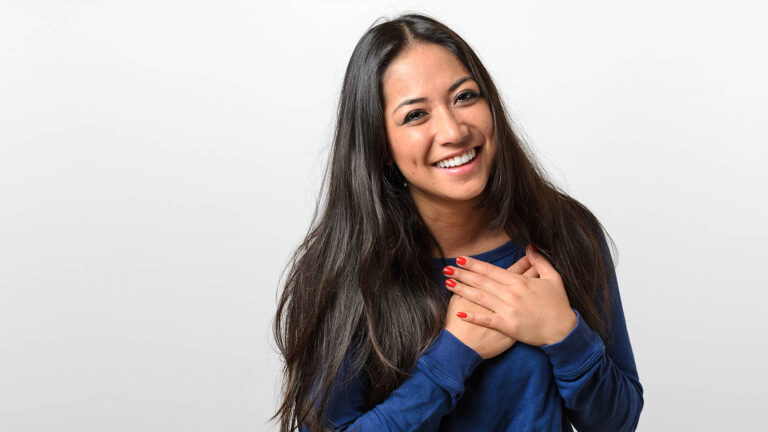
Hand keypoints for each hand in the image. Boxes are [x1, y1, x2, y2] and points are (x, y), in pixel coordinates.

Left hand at [443, 246, 577, 346]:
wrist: (563, 332)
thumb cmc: (558, 305)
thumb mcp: (553, 278)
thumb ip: (540, 262)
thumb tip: (530, 247)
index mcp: (519, 282)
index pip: (491, 270)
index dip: (474, 264)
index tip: (460, 259)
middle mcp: (511, 294)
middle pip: (481, 282)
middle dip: (462, 274)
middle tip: (446, 269)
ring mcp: (508, 310)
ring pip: (480, 298)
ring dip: (462, 290)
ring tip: (447, 283)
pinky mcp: (508, 326)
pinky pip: (487, 320)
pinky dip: (473, 317)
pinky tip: (460, 313)